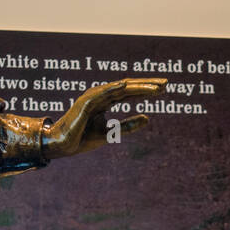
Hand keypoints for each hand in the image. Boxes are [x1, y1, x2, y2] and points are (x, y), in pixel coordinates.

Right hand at [42, 78, 166, 157]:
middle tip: (166, 84)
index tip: (164, 89)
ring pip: (119, 88)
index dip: (146, 90)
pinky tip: (127, 86)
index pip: (129, 92)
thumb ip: (128, 125)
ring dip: (137, 87)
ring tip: (155, 88)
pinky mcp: (85, 103)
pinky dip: (114, 88)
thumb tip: (148, 118)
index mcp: (106, 101)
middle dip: (147, 85)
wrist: (62, 146)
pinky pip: (102, 94)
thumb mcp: (111, 133)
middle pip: (128, 87)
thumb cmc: (83, 139)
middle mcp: (101, 96)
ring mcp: (93, 97)